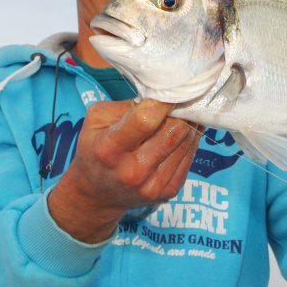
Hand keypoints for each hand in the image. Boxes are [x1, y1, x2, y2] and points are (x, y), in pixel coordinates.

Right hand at [48, 99, 199, 242]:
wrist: (96, 194)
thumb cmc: (95, 149)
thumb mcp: (96, 120)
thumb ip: (125, 106)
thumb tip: (160, 98)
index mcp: (109, 150)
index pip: (145, 120)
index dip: (162, 103)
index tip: (169, 92)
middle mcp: (133, 171)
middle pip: (175, 130)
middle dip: (177, 112)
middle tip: (174, 104)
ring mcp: (153, 185)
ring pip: (187, 141)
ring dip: (185, 126)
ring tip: (175, 119)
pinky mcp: (169, 192)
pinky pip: (191, 156)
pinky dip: (188, 142)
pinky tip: (176, 136)